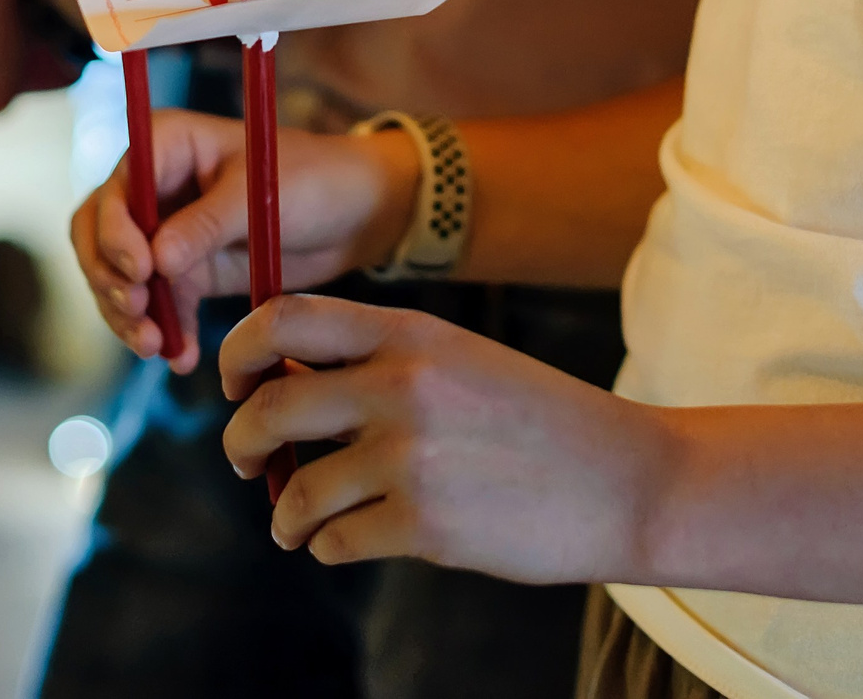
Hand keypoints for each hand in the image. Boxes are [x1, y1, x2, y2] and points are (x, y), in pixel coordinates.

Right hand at [71, 110, 418, 369]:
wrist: (356, 212)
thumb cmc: (314, 178)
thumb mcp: (258, 195)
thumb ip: (206, 224)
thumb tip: (154, 261)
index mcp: (167, 144)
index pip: (115, 190)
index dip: (115, 233)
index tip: (141, 270)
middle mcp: (156, 184)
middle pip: (100, 236)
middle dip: (111, 280)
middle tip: (139, 316)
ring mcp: (167, 230)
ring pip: (120, 277)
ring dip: (128, 315)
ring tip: (155, 347)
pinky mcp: (187, 270)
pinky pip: (158, 304)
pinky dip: (163, 331)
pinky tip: (180, 358)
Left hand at [219, 294, 669, 582]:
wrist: (629, 481)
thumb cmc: (538, 422)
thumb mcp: (460, 362)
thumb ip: (380, 363)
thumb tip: (280, 382)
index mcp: (411, 332)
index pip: (284, 316)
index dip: (238, 349)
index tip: (233, 382)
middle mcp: (403, 385)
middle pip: (269, 407)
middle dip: (239, 442)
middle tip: (244, 462)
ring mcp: (412, 457)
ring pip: (295, 489)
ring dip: (282, 513)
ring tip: (292, 523)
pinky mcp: (424, 525)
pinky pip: (333, 540)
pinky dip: (325, 546)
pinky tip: (343, 541)